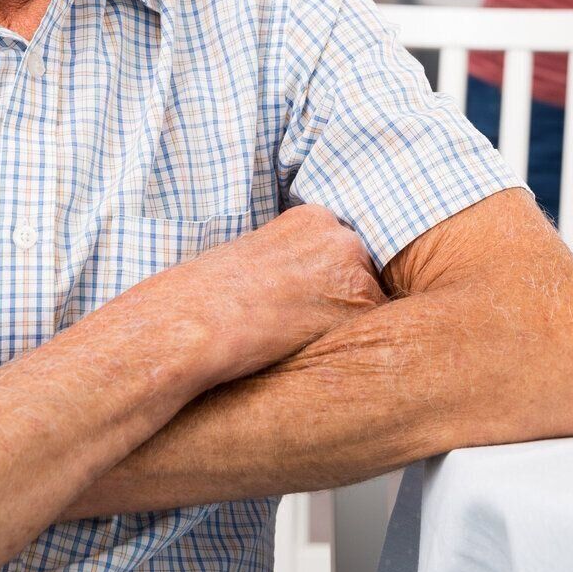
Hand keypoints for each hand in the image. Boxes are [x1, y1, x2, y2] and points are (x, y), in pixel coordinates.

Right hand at [180, 203, 387, 381]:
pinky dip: (353, 347)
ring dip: (348, 326)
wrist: (198, 322)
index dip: (327, 282)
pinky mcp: (361, 309)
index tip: (307, 300)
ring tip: (303, 342)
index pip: (341, 253)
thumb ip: (295, 261)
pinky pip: (374, 332)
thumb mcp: (256, 256)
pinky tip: (318, 353)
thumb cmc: (210, 295)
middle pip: (363, 275)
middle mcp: (342, 237)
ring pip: (371, 305)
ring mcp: (355, 271)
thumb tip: (308, 286)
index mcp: (313, 218)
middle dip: (342, 301)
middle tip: (305, 324)